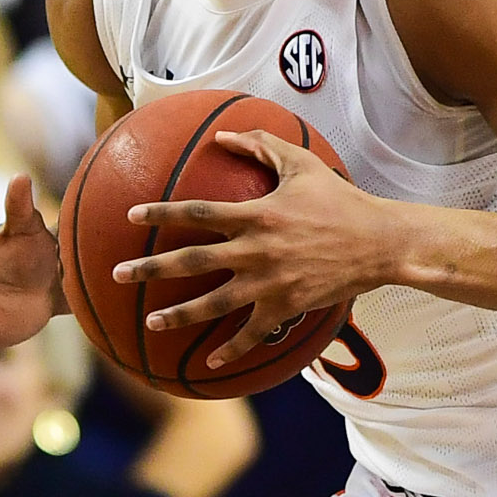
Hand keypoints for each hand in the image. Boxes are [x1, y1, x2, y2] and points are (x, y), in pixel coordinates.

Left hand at [111, 130, 401, 369]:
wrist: (379, 243)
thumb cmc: (341, 199)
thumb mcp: (303, 164)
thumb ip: (262, 147)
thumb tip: (222, 135)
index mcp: (256, 214)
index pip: (197, 213)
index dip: (161, 213)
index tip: (131, 215)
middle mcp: (256, 250)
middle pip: (191, 262)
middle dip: (150, 269)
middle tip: (117, 275)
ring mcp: (270, 283)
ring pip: (213, 303)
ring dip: (178, 315)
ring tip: (150, 322)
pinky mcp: (286, 307)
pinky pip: (252, 333)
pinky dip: (231, 350)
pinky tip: (209, 362)